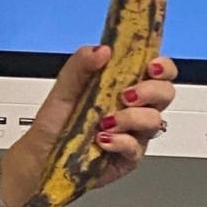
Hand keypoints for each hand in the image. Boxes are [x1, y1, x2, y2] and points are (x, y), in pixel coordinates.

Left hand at [3, 47, 177, 206]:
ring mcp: (133, 133)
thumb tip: (101, 50)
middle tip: (125, 95)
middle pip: (165, 94)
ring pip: (155, 121)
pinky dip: (119, 142)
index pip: (157, 71)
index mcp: (121, 86)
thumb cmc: (54, 123)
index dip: (163, 66)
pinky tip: (102, 140)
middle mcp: (132, 108)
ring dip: (131, 118)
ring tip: (104, 122)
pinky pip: (137, 148)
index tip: (151, 67)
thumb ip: (80, 65)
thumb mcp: (63, 89)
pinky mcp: (128, 157)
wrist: (40, 157)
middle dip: (150, 91)